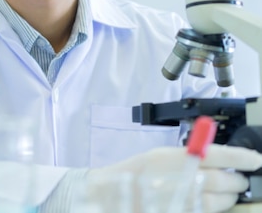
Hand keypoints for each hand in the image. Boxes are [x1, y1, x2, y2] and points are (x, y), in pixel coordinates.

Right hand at [90, 144, 261, 212]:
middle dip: (237, 180)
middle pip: (226, 180)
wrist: (114, 195)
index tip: (256, 159)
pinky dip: (214, 209)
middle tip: (240, 178)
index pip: (222, 155)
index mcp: (179, 158)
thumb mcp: (160, 155)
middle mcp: (185, 179)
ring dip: (229, 197)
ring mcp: (186, 200)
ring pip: (221, 201)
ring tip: (228, 193)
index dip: (243, 157)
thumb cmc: (134, 174)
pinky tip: (210, 204)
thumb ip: (188, 155)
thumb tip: (215, 157)